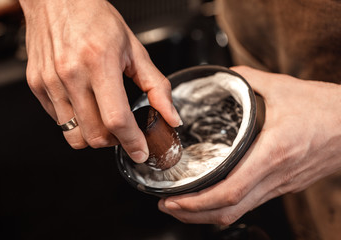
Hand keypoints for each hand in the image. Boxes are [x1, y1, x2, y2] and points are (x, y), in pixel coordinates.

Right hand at [19, 0, 180, 161]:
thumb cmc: (95, 19)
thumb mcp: (134, 49)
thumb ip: (157, 87)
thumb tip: (171, 116)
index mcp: (99, 63)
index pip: (117, 119)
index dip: (132, 142)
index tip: (140, 151)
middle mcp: (71, 74)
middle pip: (96, 135)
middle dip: (115, 141)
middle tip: (123, 131)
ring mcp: (50, 82)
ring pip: (75, 136)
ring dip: (95, 136)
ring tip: (103, 119)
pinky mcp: (37, 85)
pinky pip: (59, 122)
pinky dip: (76, 122)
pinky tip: (84, 104)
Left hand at [158, 66, 340, 224]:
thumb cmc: (323, 108)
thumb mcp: (281, 87)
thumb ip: (247, 79)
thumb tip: (222, 75)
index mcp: (271, 153)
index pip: (229, 191)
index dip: (197, 202)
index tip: (174, 199)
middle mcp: (274, 176)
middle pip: (229, 210)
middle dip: (193, 214)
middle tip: (168, 205)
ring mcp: (280, 185)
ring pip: (239, 212)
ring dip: (206, 214)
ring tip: (183, 205)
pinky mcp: (283, 185)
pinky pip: (250, 204)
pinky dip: (225, 206)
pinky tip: (211, 198)